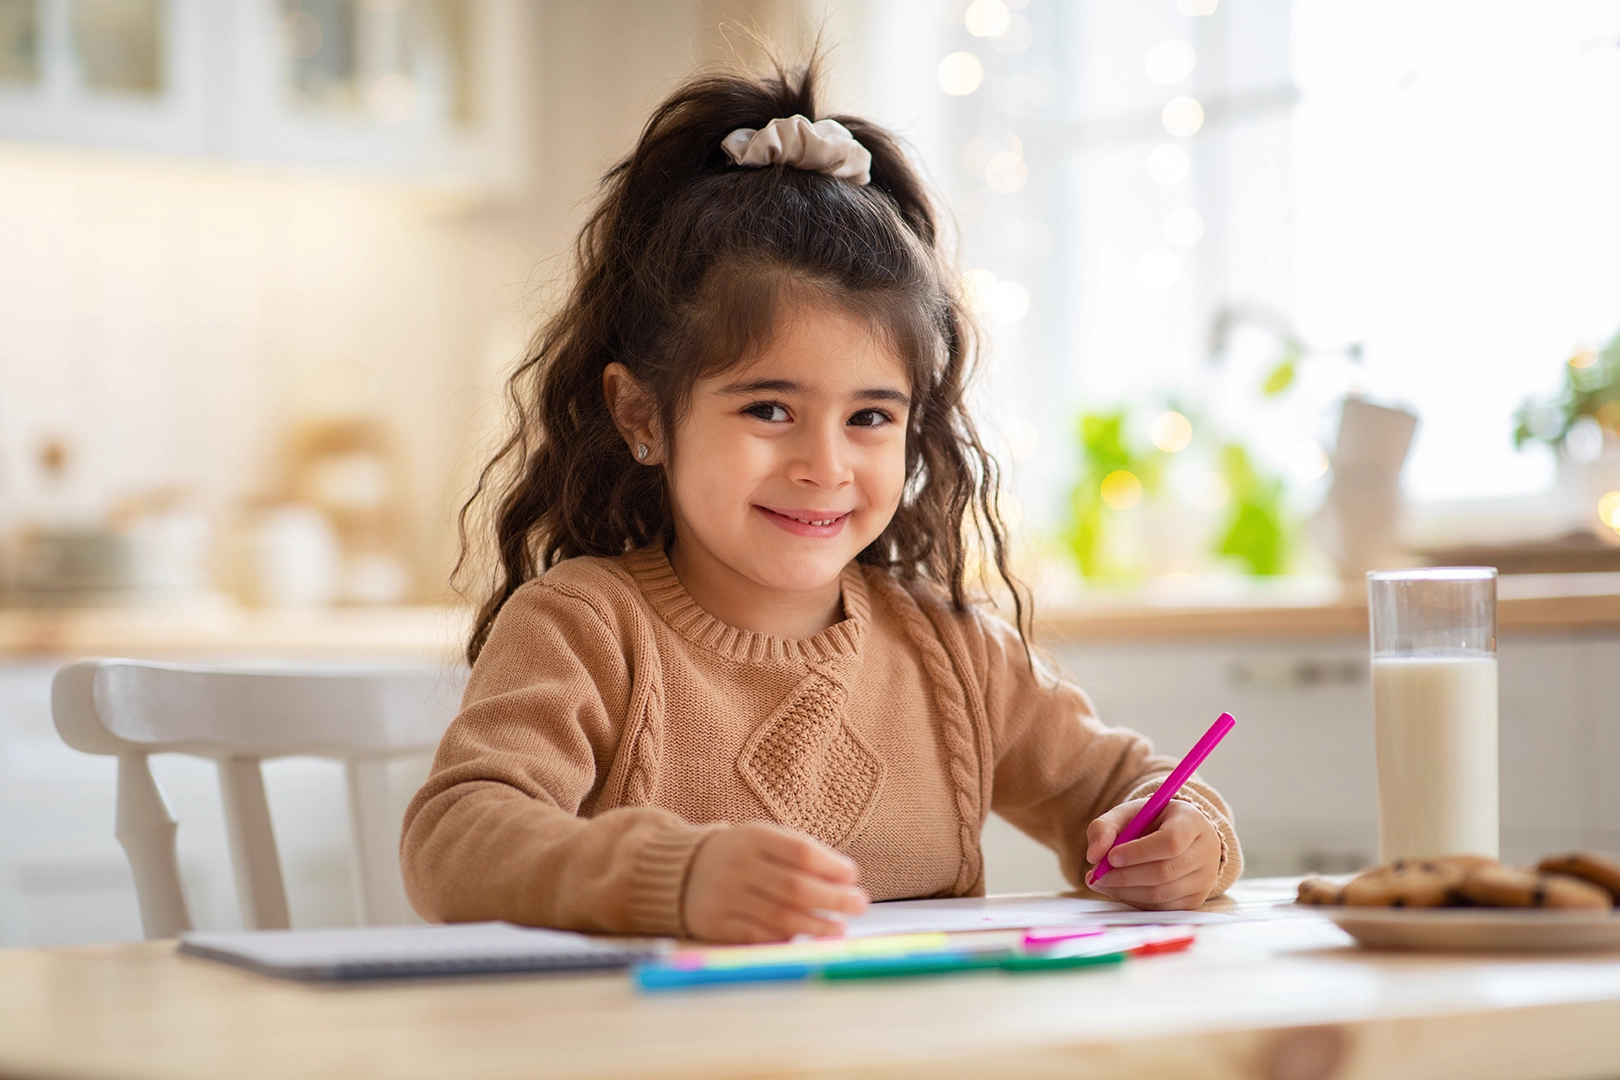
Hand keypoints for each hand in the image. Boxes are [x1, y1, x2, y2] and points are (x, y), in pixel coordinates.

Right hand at [682, 823, 868, 942]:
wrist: (680, 872)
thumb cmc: (739, 854)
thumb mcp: (763, 839)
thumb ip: (800, 852)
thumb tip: (844, 878)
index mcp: (752, 838)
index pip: (801, 853)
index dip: (832, 866)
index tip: (853, 876)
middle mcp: (738, 866)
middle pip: (796, 888)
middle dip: (834, 900)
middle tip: (859, 904)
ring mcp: (726, 897)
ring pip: (782, 916)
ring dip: (818, 925)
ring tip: (839, 927)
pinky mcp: (717, 924)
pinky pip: (760, 936)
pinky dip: (787, 937)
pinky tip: (806, 935)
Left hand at [1084, 798, 1220, 910]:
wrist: (1179, 836)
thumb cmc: (1152, 823)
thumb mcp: (1129, 814)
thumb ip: (1105, 827)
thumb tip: (1093, 855)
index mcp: (1191, 821)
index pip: (1170, 842)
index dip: (1139, 852)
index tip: (1111, 856)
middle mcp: (1206, 851)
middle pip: (1165, 871)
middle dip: (1125, 876)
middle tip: (1097, 875)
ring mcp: (1204, 879)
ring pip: (1161, 894)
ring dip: (1125, 891)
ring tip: (1101, 882)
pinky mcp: (1195, 900)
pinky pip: (1161, 908)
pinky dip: (1135, 901)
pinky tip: (1119, 890)